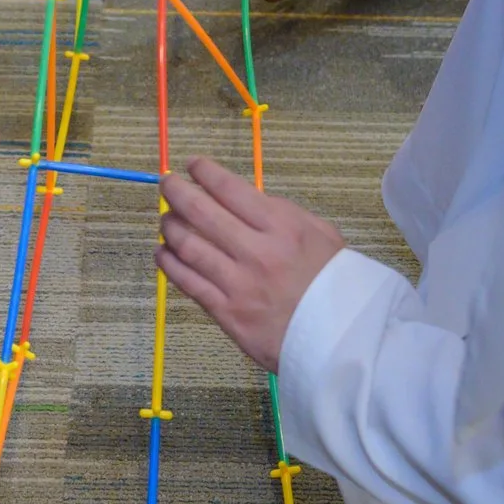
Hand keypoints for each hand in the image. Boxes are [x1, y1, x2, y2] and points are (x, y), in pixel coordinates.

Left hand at [158, 157, 345, 370]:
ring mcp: (237, 283)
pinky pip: (188, 283)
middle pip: (201, 213)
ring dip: (169, 227)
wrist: (340, 338)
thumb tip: (249, 201)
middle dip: (177, 192)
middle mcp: (255, 250)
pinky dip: (169, 264)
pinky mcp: (226, 312)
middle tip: (167, 183)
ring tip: (165, 219)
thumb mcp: (322, 234)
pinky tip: (163, 253)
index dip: (204, 172)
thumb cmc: (334, 284)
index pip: (230, 189)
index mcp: (282, 226)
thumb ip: (286, 214)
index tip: (192, 165)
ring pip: (188, 246)